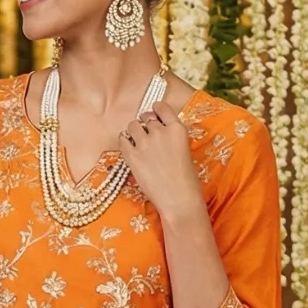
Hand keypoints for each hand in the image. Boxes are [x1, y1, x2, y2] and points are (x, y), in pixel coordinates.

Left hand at [117, 105, 203, 221]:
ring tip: (136, 142)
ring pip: (132, 126)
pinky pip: (122, 140)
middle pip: (146, 118)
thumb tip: (157, 132)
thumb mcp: (184, 149)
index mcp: (177, 129)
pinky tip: (129, 149)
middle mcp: (160, 131)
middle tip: (145, 133)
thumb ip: (171, 137)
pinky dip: (124, 142)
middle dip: (145, 124)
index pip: (162, 108)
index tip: (153, 111)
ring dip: (133, 132)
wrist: (178, 198)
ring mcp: (145, 143)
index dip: (155, 109)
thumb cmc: (186, 179)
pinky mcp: (132, 156)